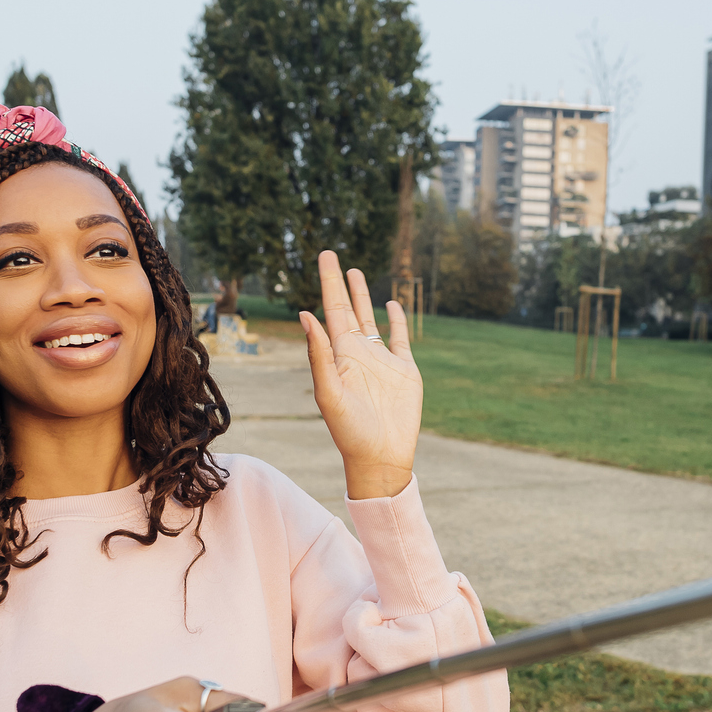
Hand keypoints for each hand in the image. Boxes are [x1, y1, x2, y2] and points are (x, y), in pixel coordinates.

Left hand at [298, 250, 420, 500]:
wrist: (381, 457)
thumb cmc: (349, 431)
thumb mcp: (329, 393)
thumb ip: (319, 354)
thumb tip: (307, 315)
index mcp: (339, 356)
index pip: (331, 311)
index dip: (328, 283)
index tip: (324, 256)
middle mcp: (358, 354)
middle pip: (349, 309)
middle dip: (341, 283)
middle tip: (333, 254)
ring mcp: (382, 362)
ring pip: (371, 320)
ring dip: (364, 297)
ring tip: (356, 273)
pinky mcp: (405, 371)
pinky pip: (400, 339)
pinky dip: (397, 320)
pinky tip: (392, 304)